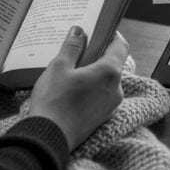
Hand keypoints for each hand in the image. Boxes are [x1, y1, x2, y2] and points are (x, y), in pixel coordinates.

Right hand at [29, 26, 128, 150]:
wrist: (49, 139)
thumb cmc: (54, 101)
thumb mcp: (59, 67)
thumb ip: (72, 47)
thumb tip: (79, 31)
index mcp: (110, 72)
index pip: (121, 46)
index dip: (112, 35)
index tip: (99, 30)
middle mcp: (116, 88)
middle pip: (113, 62)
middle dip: (98, 53)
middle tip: (80, 47)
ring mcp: (111, 105)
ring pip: (107, 80)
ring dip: (94, 71)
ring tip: (72, 68)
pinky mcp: (102, 117)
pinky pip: (101, 94)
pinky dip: (92, 86)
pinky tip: (73, 87)